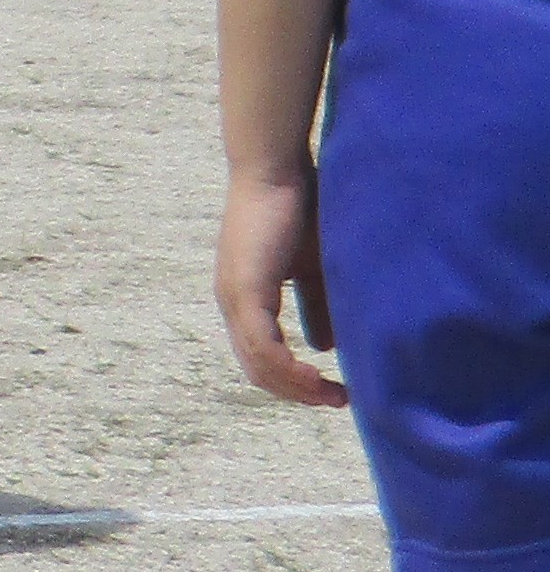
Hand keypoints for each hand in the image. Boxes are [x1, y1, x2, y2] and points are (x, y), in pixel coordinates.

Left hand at [219, 165, 344, 405]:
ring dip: (298, 387)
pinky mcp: (244, 290)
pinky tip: (317, 377)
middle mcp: (232, 304)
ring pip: (259, 364)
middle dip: (298, 391)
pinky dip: (288, 369)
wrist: (278, 171)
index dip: (295, 381)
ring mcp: (234, 299)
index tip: (333, 392)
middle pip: (258, 369)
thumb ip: (318, 306)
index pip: (261, 357)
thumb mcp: (316, 269)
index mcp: (246, 299)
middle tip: (338, 401)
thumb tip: (328, 346)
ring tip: (334, 396)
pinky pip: (262, 346)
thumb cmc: (301, 212)